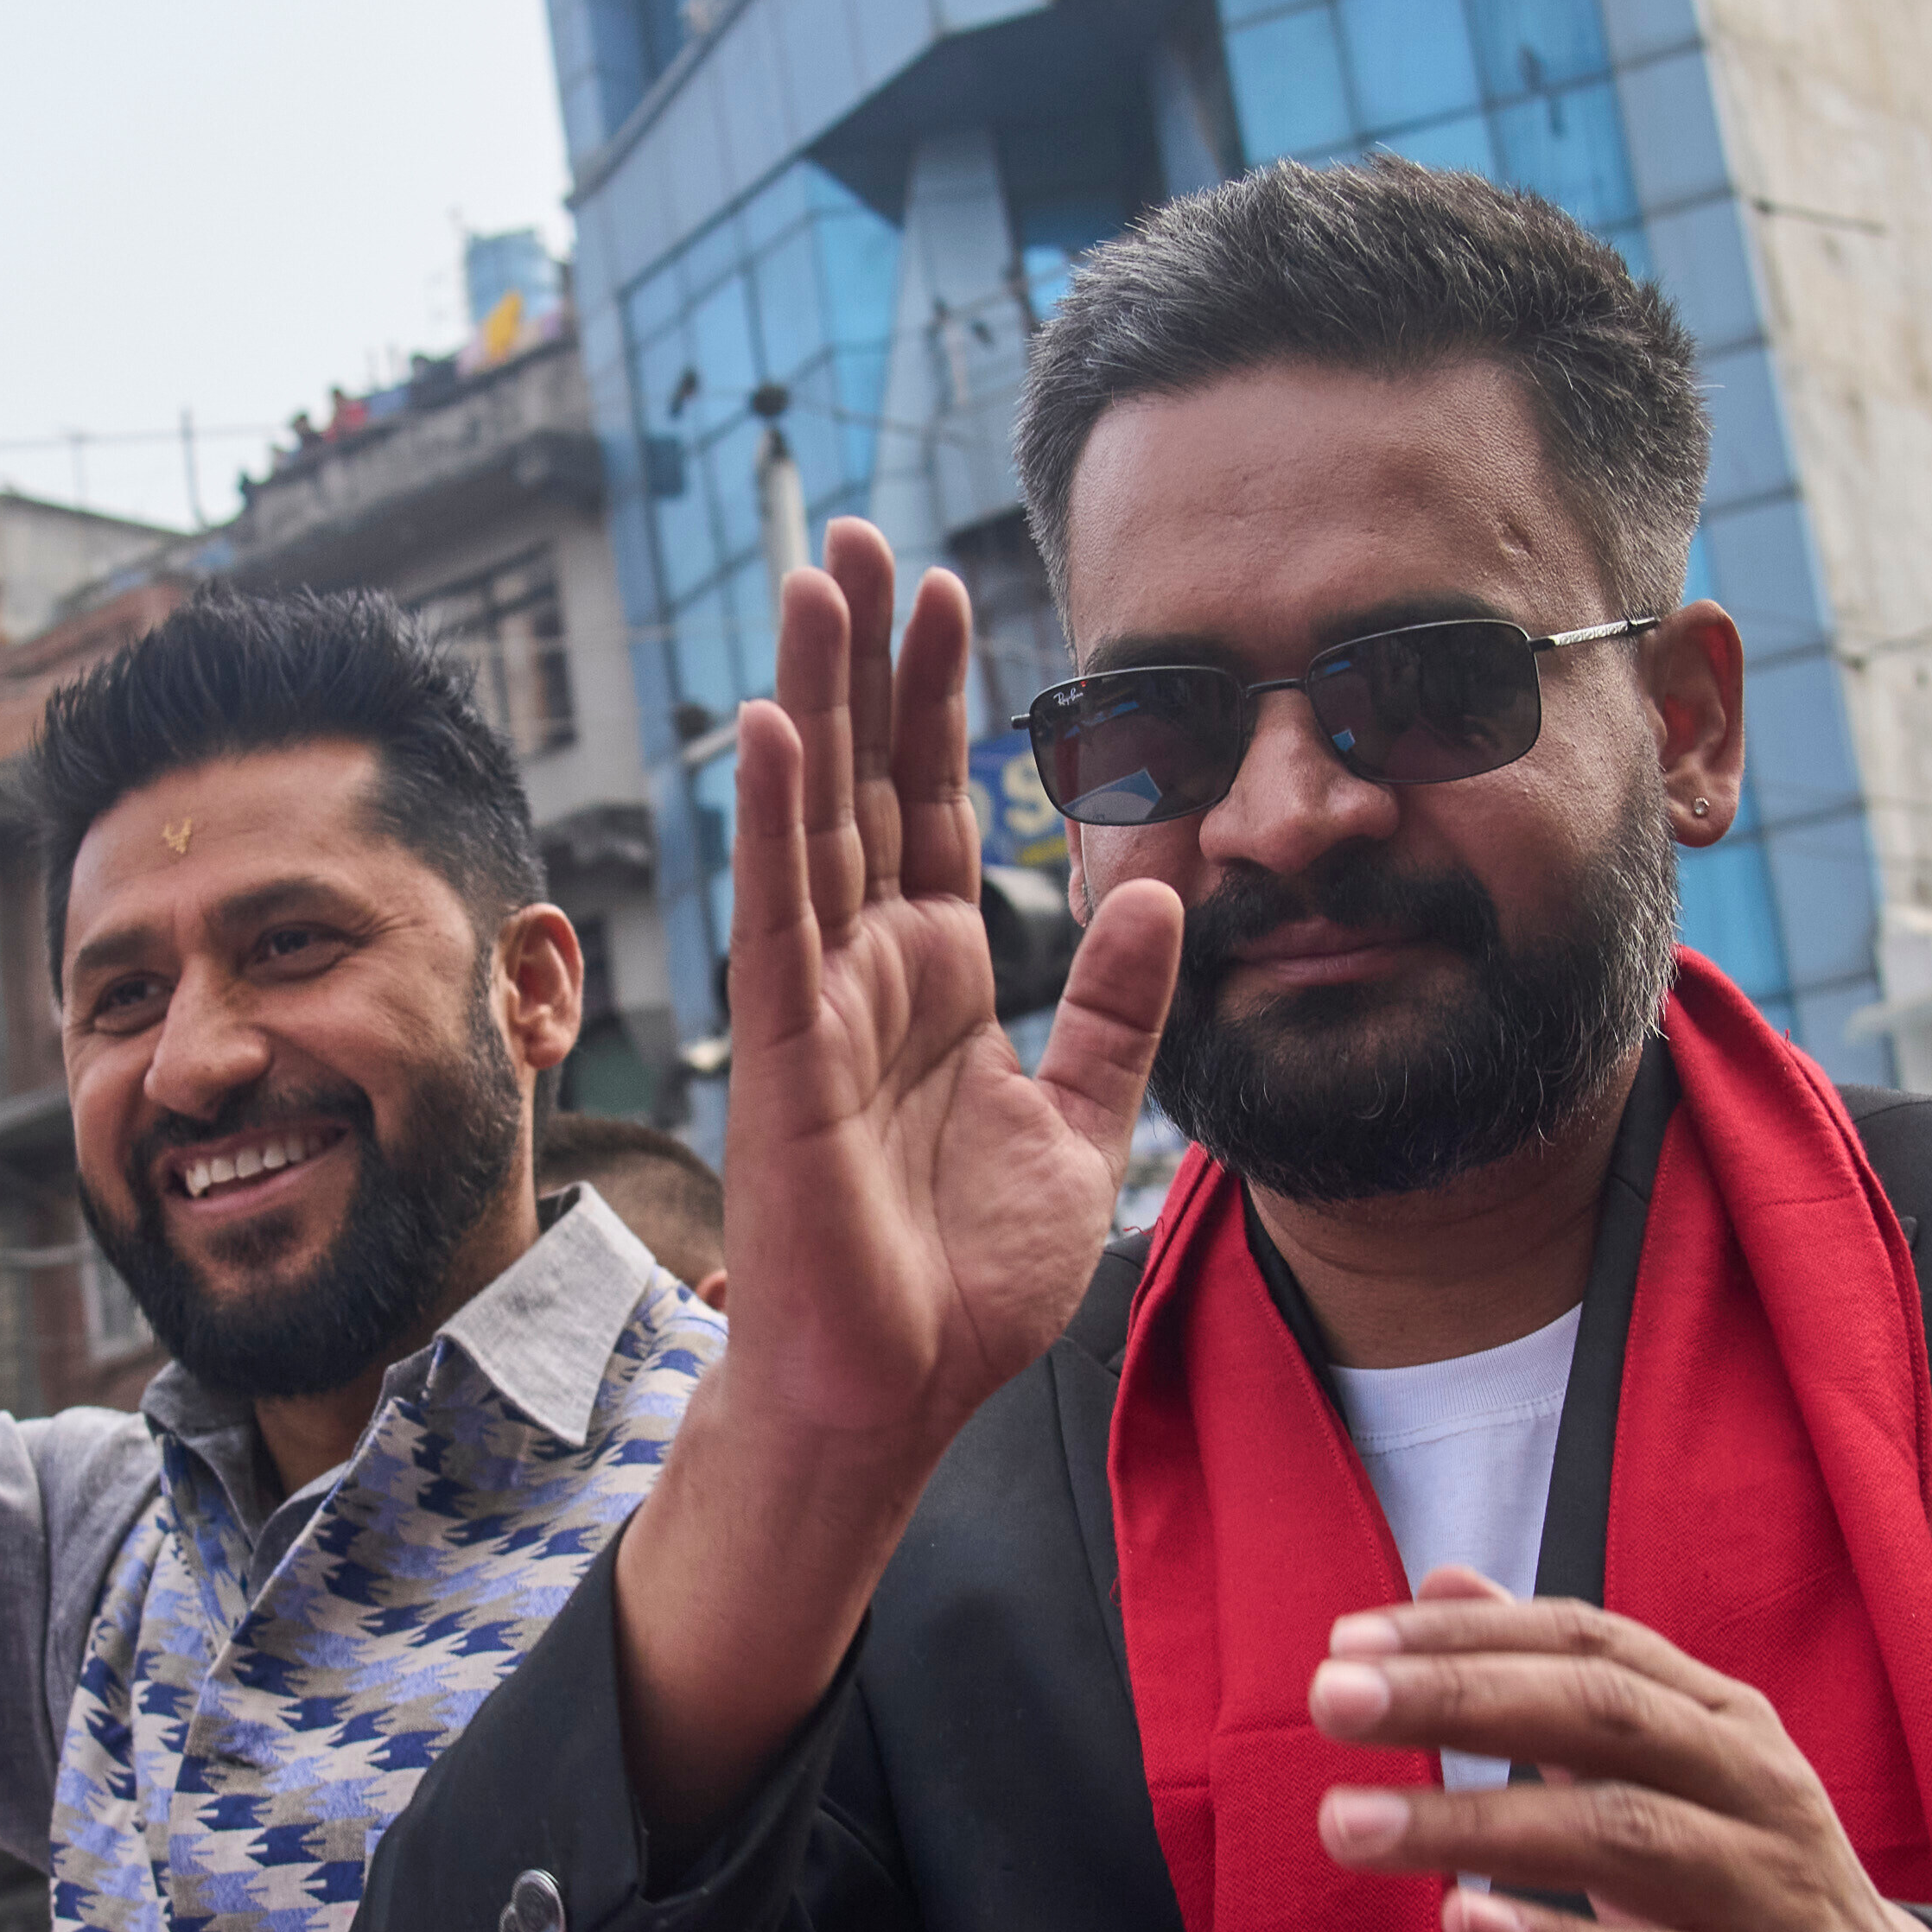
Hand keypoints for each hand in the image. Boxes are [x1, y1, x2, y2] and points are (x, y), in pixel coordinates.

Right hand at [600, 522, 1174, 1829]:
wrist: (901, 1393)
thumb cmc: (964, 1279)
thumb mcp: (1085, 1125)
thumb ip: (1116, 1009)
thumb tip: (1162, 891)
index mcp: (936, 977)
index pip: (931, 807)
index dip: (940, 701)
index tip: (951, 592)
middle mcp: (865, 969)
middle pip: (860, 780)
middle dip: (863, 659)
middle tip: (859, 537)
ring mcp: (816, 1003)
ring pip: (811, 818)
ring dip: (811, 696)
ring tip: (815, 582)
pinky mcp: (784, 1054)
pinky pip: (778, 917)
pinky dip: (772, 820)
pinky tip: (770, 724)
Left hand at [1309, 1579, 1931, 1931]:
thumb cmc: (1746, 1900)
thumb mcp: (1663, 1779)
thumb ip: (1557, 1684)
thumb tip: (1444, 1583)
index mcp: (1726, 1724)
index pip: (1593, 1645)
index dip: (1473, 1636)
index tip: (1350, 1641)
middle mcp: (1758, 1791)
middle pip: (1604, 1716)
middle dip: (1461, 1698)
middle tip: (1331, 1699)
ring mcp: (1776, 1901)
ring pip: (1620, 1838)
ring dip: (1473, 1826)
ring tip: (1349, 1822)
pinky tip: (1465, 1928)